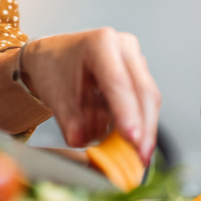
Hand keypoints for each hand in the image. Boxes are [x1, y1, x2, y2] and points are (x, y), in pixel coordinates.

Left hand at [22, 29, 160, 163]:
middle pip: (143, 91)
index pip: (118, 82)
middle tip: (140, 157)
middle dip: (144, 127)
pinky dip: (139, 123)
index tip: (132, 139)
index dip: (127, 113)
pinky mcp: (139, 73)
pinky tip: (132, 142)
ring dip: (144, 128)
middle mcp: (123, 46)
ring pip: (149, 98)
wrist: (52, 55)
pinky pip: (145, 101)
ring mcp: (134, 59)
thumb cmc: (53, 68)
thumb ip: (69, 121)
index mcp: (100, 43)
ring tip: (135, 155)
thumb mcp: (54, 96)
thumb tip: (82, 142)